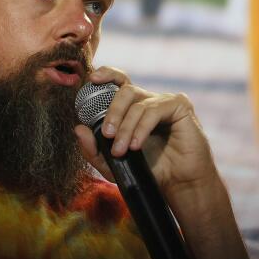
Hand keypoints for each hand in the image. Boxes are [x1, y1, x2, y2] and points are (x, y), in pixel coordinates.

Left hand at [73, 66, 218, 195]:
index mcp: (131, 107)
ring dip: (125, 127)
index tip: (92, 80)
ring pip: (137, 104)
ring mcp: (165, 102)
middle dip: (111, 112)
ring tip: (120, 150)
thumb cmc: (147, 169)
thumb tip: (78, 128)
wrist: (178, 184)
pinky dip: (141, 128)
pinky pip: (153, 110)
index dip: (106, 75)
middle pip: (124, 90)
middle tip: (106, 134)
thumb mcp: (112, 163)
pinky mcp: (180, 107)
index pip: (118, 82)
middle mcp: (148, 100)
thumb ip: (92, 149)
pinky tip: (136, 145)